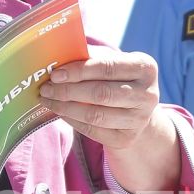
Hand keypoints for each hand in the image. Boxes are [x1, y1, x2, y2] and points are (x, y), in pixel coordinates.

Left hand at [39, 47, 162, 150]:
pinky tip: (60, 112)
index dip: (79, 71)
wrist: (139, 111)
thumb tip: (57, 55)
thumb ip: (90, 56)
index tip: (55, 74)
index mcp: (145, 67)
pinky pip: (93, 130)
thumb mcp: (112, 62)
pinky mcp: (126, 138)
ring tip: (48, 100)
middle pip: (101, 93)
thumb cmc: (118, 79)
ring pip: (95, 115)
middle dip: (68, 91)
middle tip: (46, 89)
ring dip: (65, 108)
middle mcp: (147, 94)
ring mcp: (139, 119)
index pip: (108, 67)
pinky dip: (72, 120)